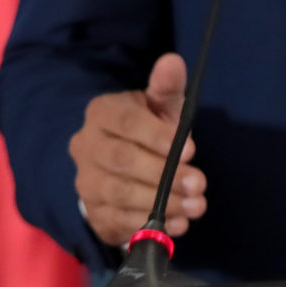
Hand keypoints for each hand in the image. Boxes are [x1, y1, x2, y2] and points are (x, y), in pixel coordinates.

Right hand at [70, 53, 207, 246]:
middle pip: (121, 161)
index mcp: (101, 112)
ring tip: (196, 207)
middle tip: (199, 184)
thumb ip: (167, 86)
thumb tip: (173, 61)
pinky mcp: (93, 213)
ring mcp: (86, 182)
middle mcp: (85, 146)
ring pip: (119, 194)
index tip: (191, 151)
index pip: (126, 123)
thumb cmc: (148, 128)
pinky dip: (148, 225)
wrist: (124, 164)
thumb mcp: (160, 105)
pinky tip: (177, 226)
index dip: (158, 137)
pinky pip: (117, 222)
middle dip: (164, 175)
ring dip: (161, 203)